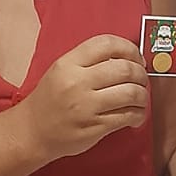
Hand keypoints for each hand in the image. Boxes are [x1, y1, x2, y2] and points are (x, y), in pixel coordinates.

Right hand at [20, 35, 148, 161]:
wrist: (32, 131)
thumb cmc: (50, 99)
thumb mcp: (61, 70)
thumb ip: (89, 61)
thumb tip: (128, 59)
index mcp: (68, 63)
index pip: (107, 44)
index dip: (129, 48)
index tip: (136, 57)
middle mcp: (77, 82)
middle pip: (125, 69)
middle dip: (141, 74)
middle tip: (142, 79)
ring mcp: (87, 106)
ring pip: (131, 93)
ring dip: (143, 95)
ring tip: (140, 98)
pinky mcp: (95, 127)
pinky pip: (128, 116)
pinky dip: (139, 114)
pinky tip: (136, 114)